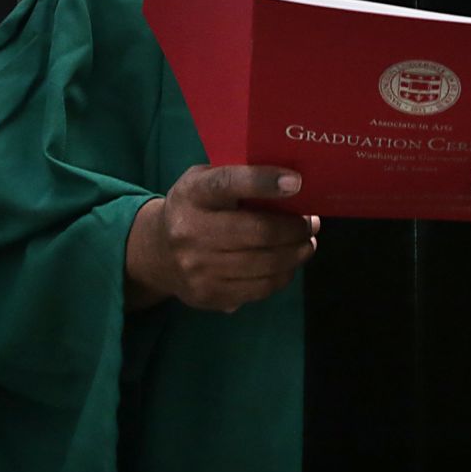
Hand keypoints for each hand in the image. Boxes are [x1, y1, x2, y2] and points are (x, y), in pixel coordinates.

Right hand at [125, 165, 317, 312]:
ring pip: (265, 264)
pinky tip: (290, 264)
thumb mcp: (206, 181)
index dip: (264, 181)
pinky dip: (284, 275)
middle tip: (312, 223)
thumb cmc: (197, 207)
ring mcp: (197, 267)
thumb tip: (293, 184)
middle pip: (259, 232)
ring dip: (296, 253)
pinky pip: (259, 288)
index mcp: (193, 193)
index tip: (296, 182)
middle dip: (295, 228)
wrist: (158, 252)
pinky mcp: (207, 294)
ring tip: (307, 244)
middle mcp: (190, 231)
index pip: (228, 183)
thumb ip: (239, 177)